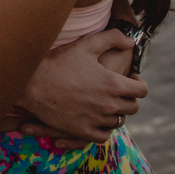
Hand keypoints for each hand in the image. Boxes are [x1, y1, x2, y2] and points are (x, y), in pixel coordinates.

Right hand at [17, 29, 147, 146]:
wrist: (32, 84)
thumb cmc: (59, 62)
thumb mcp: (86, 44)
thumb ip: (113, 38)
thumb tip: (131, 42)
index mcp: (112, 83)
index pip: (142, 90)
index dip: (139, 82)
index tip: (130, 78)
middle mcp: (108, 104)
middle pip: (133, 107)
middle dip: (129, 97)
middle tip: (118, 90)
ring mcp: (96, 119)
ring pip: (119, 121)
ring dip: (116, 112)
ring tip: (106, 101)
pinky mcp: (83, 131)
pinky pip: (104, 135)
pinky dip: (105, 128)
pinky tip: (98, 117)